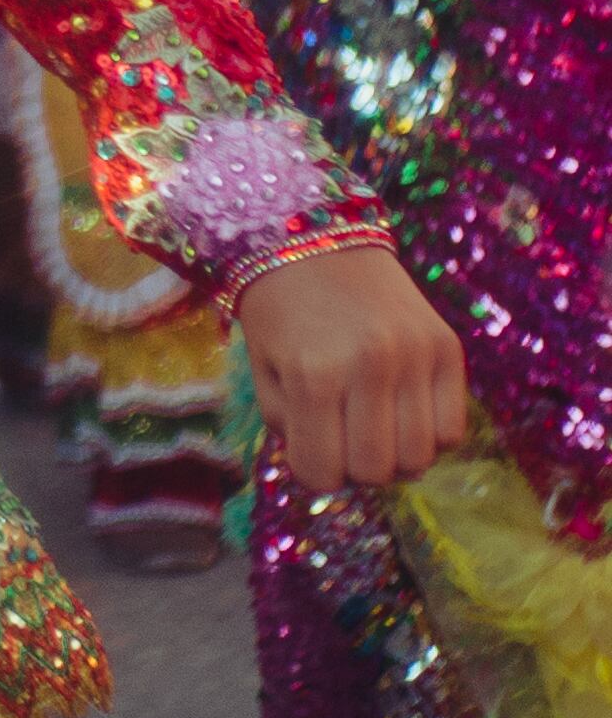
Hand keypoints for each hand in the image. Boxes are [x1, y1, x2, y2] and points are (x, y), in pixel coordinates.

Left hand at [241, 242, 468, 490]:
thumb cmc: (280, 315)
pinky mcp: (448, 347)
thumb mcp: (265, 374)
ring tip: (373, 424)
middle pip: (376, 473)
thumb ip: (291, 431)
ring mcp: (416, 355)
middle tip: (342, 435)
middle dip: (354, 466)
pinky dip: (429, 435)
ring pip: (419, 459)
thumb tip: (335, 476)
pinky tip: (404, 409)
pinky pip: (452, 432)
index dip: (313, 472)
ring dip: (393, 455)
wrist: (317, 241)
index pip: (323, 474)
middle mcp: (371, 366)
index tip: (310, 449)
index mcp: (315, 375)